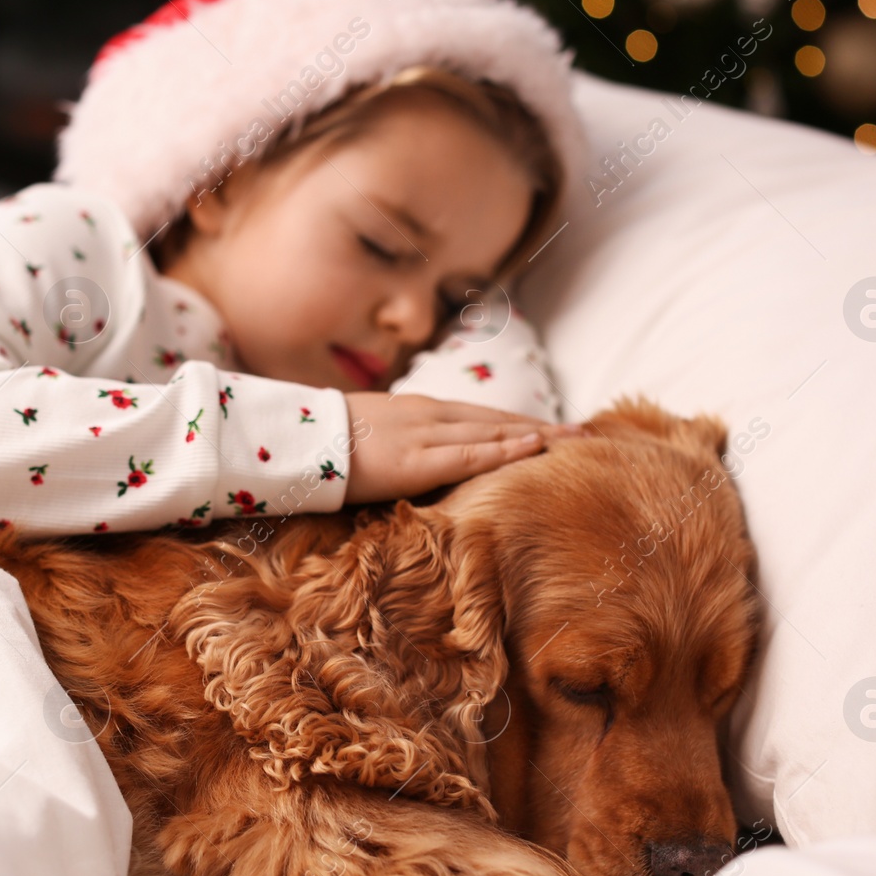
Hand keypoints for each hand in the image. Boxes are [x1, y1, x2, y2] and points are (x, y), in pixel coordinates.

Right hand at [342, 392, 582, 504]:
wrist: (293, 439)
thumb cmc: (322, 444)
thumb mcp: (367, 438)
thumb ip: (395, 445)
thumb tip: (406, 464)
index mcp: (416, 411)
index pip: (478, 415)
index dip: (515, 421)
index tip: (548, 427)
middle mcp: (429, 415)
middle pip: (497, 418)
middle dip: (540, 426)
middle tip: (582, 431)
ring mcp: (425, 434)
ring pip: (494, 430)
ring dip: (537, 434)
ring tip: (576, 439)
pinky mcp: (418, 458)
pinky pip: (472, 453)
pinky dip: (507, 448)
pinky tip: (536, 447)